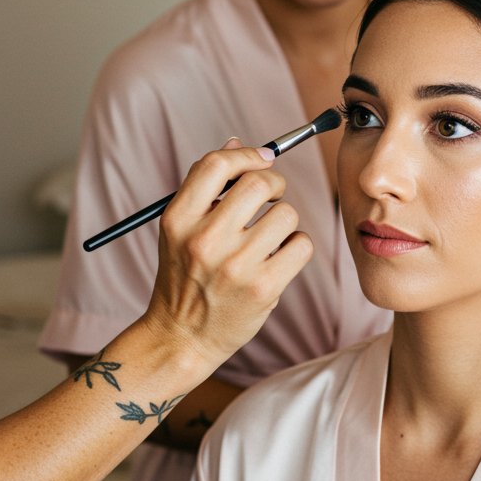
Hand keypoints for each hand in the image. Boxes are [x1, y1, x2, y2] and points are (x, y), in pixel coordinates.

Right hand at [140, 140, 312, 376]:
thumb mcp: (180, 230)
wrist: (182, 338)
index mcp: (178, 219)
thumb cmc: (186, 277)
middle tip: (272, 197)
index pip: (217, 165)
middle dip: (274, 184)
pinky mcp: (264, 287)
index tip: (262, 159)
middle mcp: (204, 240)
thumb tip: (238, 143)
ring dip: (285, 222)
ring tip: (268, 240)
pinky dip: (296, 247)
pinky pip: (302, 244)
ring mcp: (235, 265)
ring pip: (287, 214)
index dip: (247, 155)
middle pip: (259, 183)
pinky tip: (278, 259)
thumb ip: (206, 188)